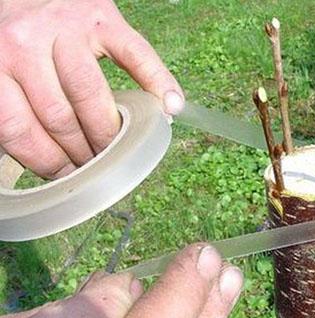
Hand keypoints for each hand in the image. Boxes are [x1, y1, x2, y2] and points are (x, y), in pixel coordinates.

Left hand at [0, 0, 184, 178]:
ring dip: (111, 135)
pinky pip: (136, 56)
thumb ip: (18, 102)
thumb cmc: (20, 31)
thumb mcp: (3, 66)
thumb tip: (52, 158)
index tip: (67, 175)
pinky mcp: (103, 18)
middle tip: (98, 166)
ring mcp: (66, 29)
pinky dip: (158, 83)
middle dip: (83, 154)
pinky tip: (171, 107)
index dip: (47, 162)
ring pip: (92, 99)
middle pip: (60, 119)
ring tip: (121, 150)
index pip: (20, 130)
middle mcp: (24, 44)